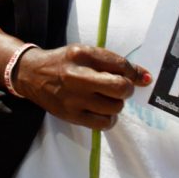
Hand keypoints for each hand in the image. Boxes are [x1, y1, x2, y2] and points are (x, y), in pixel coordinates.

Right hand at [14, 44, 151, 129]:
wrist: (32, 75)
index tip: (137, 78)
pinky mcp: (71, 116)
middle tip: (119, 88)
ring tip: (106, 98)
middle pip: (120, 88)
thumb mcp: (86, 53)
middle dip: (126, 89)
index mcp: (83, 54)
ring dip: (117, 104)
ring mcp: (73, 98)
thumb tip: (145, 78)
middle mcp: (77, 76)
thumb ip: (114, 63)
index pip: (120, 65)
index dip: (134, 73)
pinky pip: (103, 124)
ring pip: (115, 107)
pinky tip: (102, 111)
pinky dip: (109, 118)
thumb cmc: (64, 62)